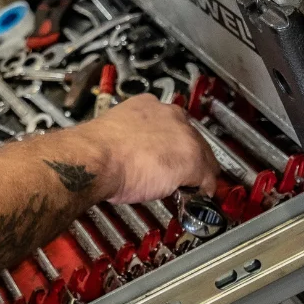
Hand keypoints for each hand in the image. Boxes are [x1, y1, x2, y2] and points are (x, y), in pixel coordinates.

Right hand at [80, 95, 218, 203]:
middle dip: (186, 157)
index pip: (172, 122)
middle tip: (176, 173)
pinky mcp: (192, 159)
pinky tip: (191, 198)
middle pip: (193, 138)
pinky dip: (201, 191)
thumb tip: (131, 151)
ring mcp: (184, 136)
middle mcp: (170, 115)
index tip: (168, 152)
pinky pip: (206, 180)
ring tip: (184, 187)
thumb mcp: (114, 132)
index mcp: (148, 105)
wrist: (97, 159)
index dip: (171, 142)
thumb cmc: (97, 150)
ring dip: (196, 173)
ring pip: (204, 157)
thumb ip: (130, 136)